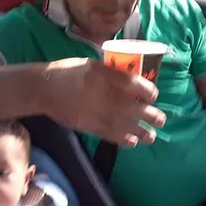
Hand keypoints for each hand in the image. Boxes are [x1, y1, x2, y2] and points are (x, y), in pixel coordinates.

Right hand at [41, 58, 165, 146]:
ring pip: (128, 126)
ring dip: (143, 132)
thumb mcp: (91, 64)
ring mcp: (100, 113)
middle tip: (161, 120)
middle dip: (153, 116)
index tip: (154, 96)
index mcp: (109, 77)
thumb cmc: (67, 72)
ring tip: (151, 136)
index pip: (138, 86)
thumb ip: (110, 72)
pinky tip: (132, 141)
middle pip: (138, 109)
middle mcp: (108, 96)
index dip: (150, 93)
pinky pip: (113, 136)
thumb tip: (128, 78)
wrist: (45, 89)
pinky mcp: (91, 126)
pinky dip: (125, 140)